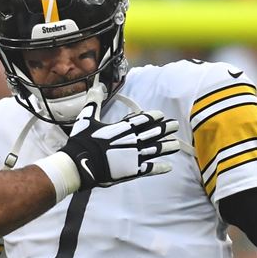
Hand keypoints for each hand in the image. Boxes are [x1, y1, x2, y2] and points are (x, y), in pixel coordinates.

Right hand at [61, 90, 179, 190]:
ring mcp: (134, 156)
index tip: (161, 115)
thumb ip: (94, 102)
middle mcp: (132, 140)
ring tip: (175, 145)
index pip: (143, 120)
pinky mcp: (132, 171)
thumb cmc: (82, 141)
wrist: (81, 164)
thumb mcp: (87, 118)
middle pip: (153, 133)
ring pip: (155, 150)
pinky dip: (160, 168)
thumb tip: (97, 86)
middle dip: (165, 129)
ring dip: (166, 147)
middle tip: (174, 125)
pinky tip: (168, 167)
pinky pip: (150, 169)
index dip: (153, 117)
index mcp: (123, 128)